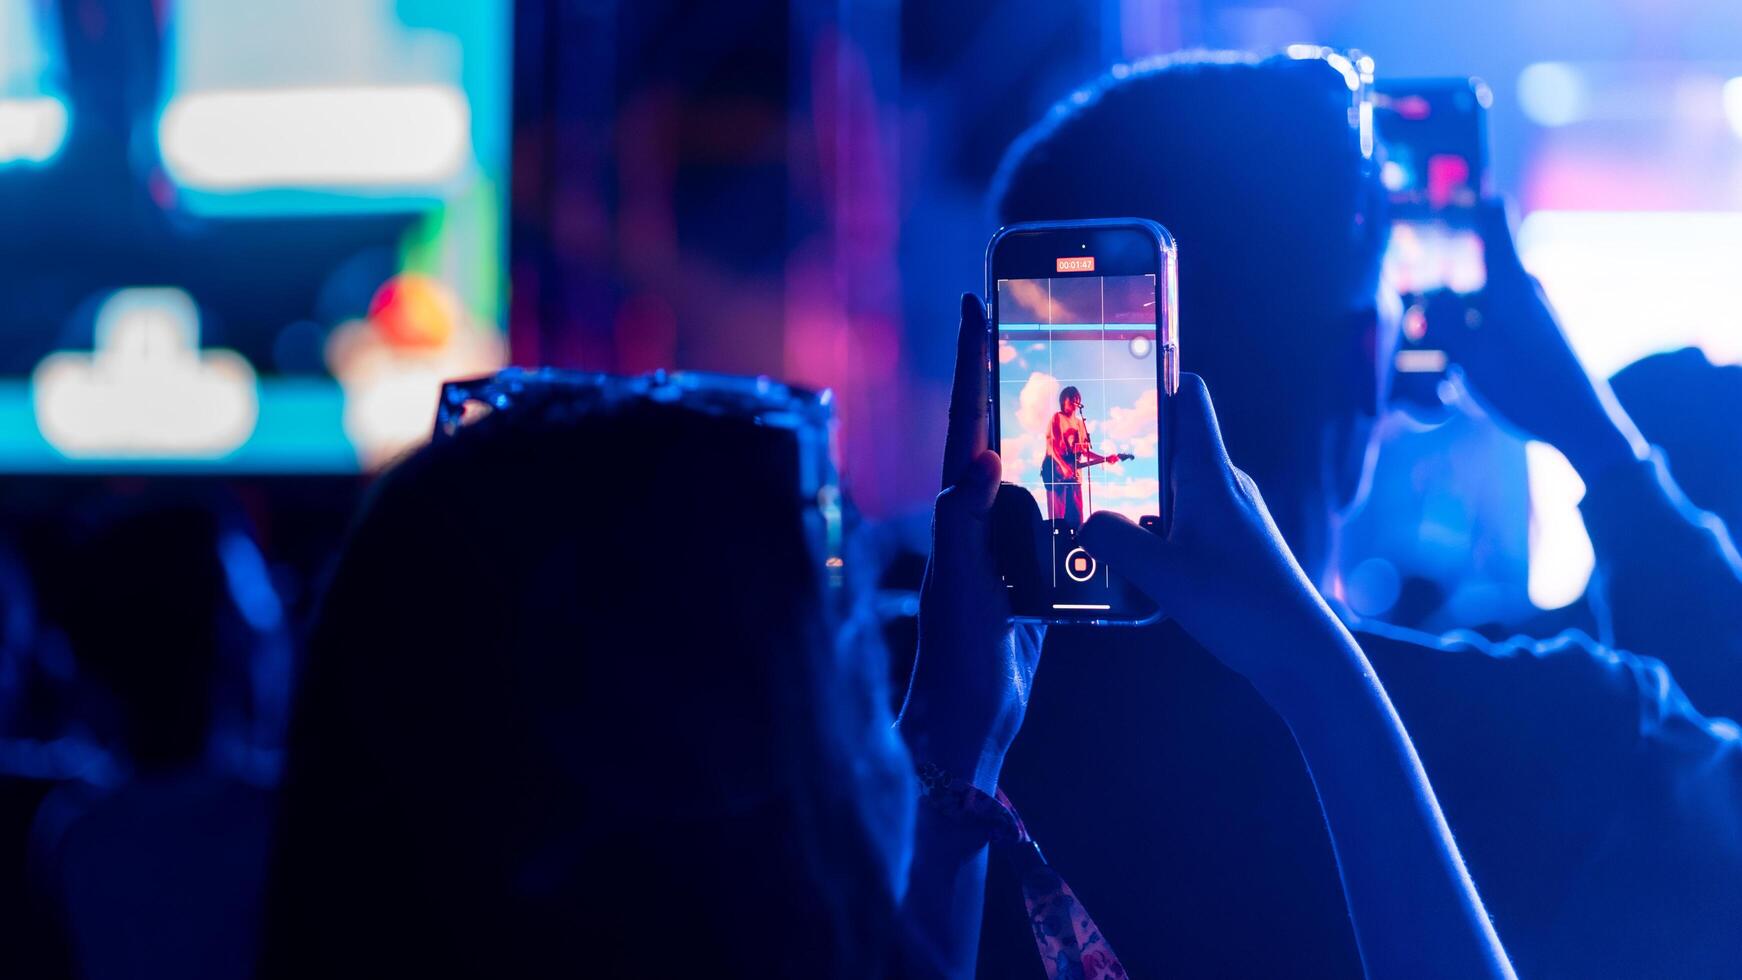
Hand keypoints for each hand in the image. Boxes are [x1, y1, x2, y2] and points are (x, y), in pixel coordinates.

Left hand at [898, 293, 1044, 790]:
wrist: (967, 723)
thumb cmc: (955, 655)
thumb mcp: (960, 585)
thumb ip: (965, 523)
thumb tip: (982, 456)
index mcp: (956, 512)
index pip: (966, 422)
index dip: (971, 364)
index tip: (978, 306)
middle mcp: (977, 523)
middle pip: (999, 435)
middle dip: (1013, 381)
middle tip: (1039, 330)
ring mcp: (1005, 550)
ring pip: (1034, 476)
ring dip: (1055, 434)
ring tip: (1089, 390)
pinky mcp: (1032, 582)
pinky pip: (1059, 526)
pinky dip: (1082, 498)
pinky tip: (1115, 483)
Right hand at [1080, 375, 1347, 697]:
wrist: (1300, 654)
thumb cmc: (1241, 606)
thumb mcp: (1163, 575)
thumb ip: (1115, 542)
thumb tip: (1084, 522)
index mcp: (1210, 475)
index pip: (1188, 397)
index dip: (1155, 375)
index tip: (1112, 372)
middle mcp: (1224, 486)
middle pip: (1171, 444)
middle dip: (1125, 449)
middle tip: (1077, 458)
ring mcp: (1231, 516)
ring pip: (1174, 489)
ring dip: (1137, 500)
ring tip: (1094, 518)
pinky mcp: (1233, 546)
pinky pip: (1184, 522)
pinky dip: (1155, 532)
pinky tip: (1132, 565)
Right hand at [1428, 201, 1646, 477]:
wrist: (1579, 422)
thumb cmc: (1526, 384)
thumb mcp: (1470, 354)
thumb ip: (1441, 321)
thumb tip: (1422, 301)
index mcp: (1510, 279)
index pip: (1492, 215)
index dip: (1466, 198)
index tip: (1437, 191)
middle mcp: (1522, 286)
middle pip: (1474, 263)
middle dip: (1441, 275)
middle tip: (1406, 294)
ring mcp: (1529, 311)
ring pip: (1479, 298)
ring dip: (1453, 315)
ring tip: (1429, 342)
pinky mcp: (1532, 335)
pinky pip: (1490, 321)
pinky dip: (1469, 333)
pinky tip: (1457, 365)